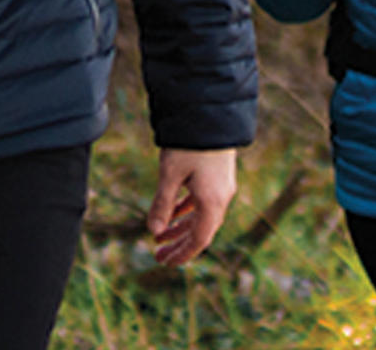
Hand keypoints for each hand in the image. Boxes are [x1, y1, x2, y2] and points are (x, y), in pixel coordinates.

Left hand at [147, 147, 236, 265]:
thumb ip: (163, 203)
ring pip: (201, 217)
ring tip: (160, 235)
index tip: (165, 262)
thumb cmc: (189, 143)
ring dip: (181, 227)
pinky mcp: (218, 176)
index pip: (199, 240)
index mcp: (213, 202)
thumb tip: (153, 230)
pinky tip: (173, 212)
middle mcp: (222, 198)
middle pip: (200, 231)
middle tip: (158, 255)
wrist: (210, 113)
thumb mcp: (170, 173)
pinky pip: (203, 202)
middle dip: (179, 244)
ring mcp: (221, 187)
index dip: (182, 254)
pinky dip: (187, 210)